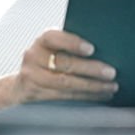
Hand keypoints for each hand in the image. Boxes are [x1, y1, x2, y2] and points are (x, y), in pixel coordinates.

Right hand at [0, 29, 117, 119]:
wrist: (22, 84)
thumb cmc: (46, 61)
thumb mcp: (52, 48)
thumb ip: (70, 46)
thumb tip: (104, 49)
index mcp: (42, 41)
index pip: (54, 37)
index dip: (72, 43)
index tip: (91, 49)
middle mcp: (34, 57)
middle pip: (64, 63)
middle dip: (90, 69)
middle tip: (111, 72)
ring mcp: (33, 77)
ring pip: (66, 83)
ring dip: (92, 86)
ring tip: (111, 86)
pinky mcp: (37, 94)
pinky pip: (66, 96)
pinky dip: (87, 96)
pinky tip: (101, 95)